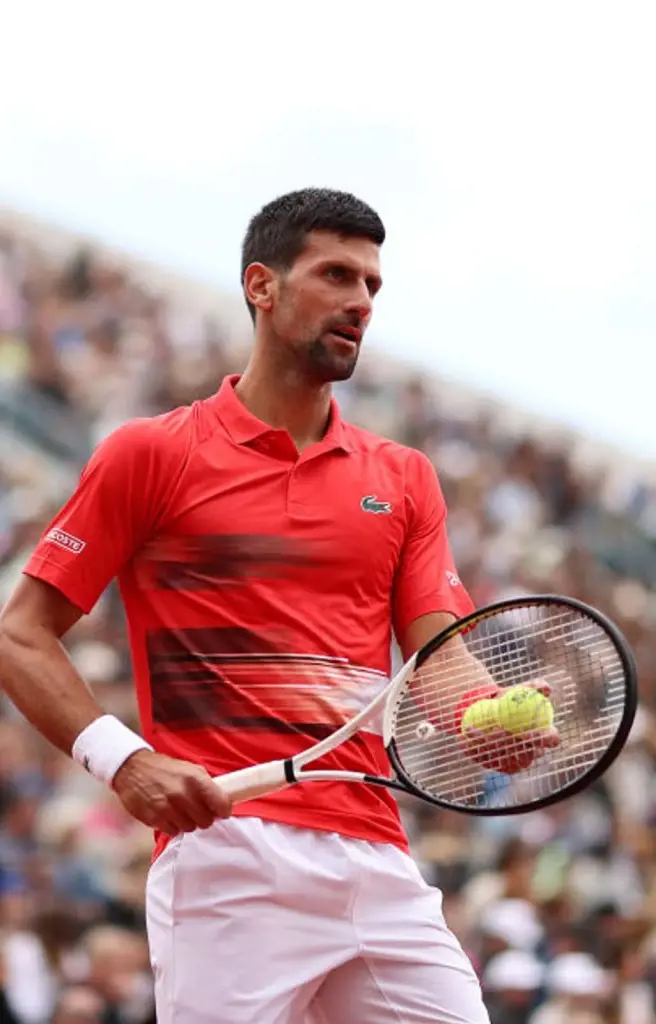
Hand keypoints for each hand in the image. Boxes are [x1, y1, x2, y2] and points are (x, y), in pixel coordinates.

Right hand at [112, 750, 231, 835]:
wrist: (133, 769)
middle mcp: (183, 794)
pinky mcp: (154, 818)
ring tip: (180, 811)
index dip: (224, 810)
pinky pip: (173, 832)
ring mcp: (168, 808)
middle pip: (206, 821)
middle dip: (204, 817)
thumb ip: (206, 785)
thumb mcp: (190, 769)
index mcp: (195, 779)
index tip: (222, 811)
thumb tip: (222, 802)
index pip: (220, 803)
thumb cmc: (164, 769)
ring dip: (187, 822)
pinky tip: (168, 814)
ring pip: (190, 828)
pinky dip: (173, 826)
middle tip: (197, 810)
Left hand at [460, 681, 559, 773]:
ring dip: (486, 743)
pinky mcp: (495, 764)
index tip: (526, 730)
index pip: (551, 739)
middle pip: (524, 755)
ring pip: (501, 757)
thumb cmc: (509, 700)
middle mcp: (531, 753)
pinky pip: (484, 758)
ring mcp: (514, 762)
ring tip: (473, 730)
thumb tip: (546, 687)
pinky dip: (473, 746)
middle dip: (510, 744)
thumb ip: (534, 686)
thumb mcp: (519, 690)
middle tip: (497, 731)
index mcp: (544, 737)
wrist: (490, 710)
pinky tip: (464, 736)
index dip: (542, 738)